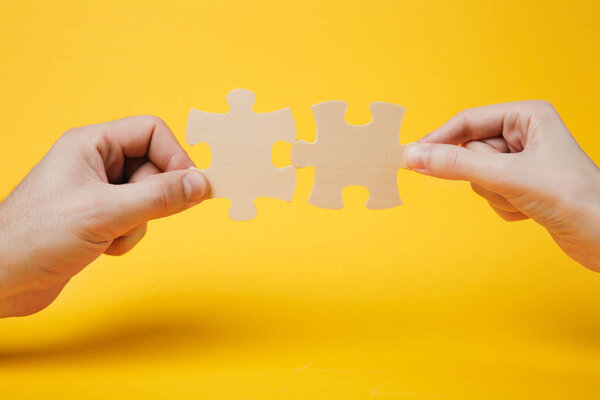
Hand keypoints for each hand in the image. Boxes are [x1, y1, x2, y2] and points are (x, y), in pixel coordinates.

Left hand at [0, 116, 208, 316]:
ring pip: (148, 197)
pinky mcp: (98, 218)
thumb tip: (200, 184)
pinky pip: (135, 219)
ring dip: (138, 222)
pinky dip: (127, 237)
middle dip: (153, 197)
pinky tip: (102, 247)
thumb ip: (159, 196)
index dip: (175, 156)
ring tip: (110, 234)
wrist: (1, 280)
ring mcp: (97, 191)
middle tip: (137, 216)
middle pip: (154, 166)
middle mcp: (95, 162)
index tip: (191, 187)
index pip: (152, 131)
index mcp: (91, 144)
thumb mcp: (106, 213)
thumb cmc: (36, 237)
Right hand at [404, 101, 599, 270]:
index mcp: (527, 115)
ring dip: (496, 193)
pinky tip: (530, 209)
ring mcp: (522, 162)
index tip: (411, 158)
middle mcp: (524, 135)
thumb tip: (413, 156)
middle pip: (471, 151)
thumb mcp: (509, 177)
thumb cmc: (575, 199)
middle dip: (485, 175)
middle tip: (508, 184)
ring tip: (525, 199)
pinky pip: (490, 193)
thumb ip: (457, 165)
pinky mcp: (522, 186)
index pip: (467, 122)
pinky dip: (504, 205)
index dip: (439, 140)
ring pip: (478, 176)